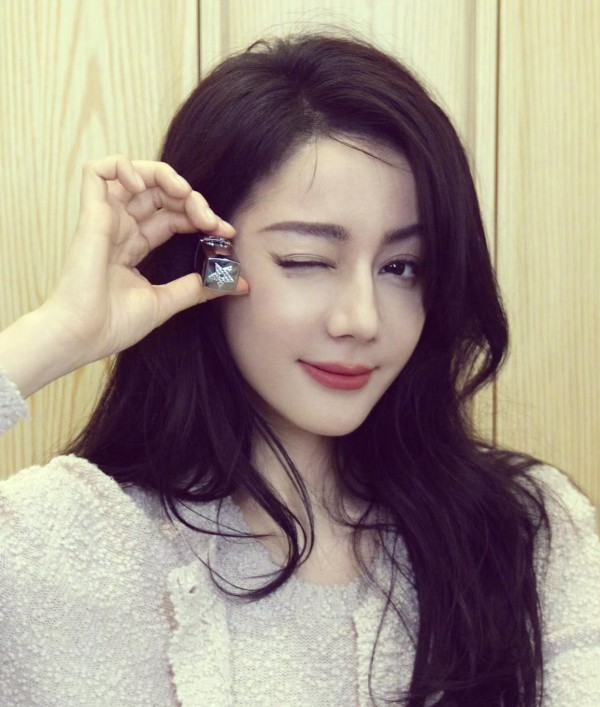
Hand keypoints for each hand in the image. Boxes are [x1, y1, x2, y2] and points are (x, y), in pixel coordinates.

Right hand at [39, 155, 247, 369]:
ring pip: (134, 174)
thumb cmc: (112, 324)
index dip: (201, 217)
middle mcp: (121, 228)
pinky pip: (98, 171)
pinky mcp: (91, 215)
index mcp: (134, 246)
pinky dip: (122, 166)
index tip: (226, 233)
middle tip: (211, 222)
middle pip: (160, 193)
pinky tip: (142, 184)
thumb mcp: (166, 302)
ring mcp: (106, 220)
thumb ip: (197, 288)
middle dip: (192, 200)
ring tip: (184, 194)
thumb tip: (238, 284)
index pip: (173, 216)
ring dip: (165, 175)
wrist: (81, 337)